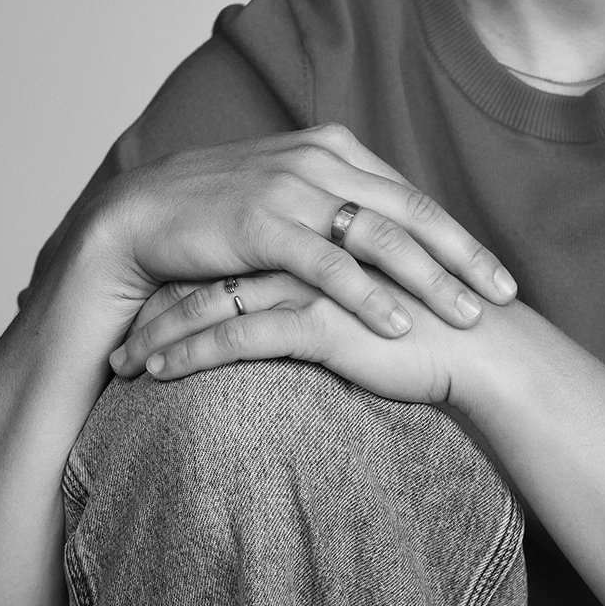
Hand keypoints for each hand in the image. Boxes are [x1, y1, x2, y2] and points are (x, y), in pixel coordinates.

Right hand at [83, 124, 515, 346]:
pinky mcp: (260, 223)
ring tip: (469, 316)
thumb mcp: (286, 200)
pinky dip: (368, 295)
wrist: (135, 219)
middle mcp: (318, 159)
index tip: (499, 277)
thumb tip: (389, 239)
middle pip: (410, 212)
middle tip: (507, 297)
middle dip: (464, 257)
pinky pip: (327, 263)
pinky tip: (399, 324)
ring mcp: (289, 188)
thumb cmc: (213, 219)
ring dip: (431, 278)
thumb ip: (336, 208)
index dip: (459, 239)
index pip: (411, 198)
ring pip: (379, 236)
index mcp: (332, 149)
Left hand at [110, 273, 465, 406]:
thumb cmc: (438, 333)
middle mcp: (309, 241)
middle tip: (118, 339)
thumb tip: (302, 306)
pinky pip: (233, 336)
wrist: (486, 353)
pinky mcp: (317, 318)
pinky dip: (188, 356)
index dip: (188, 281)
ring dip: (159, 334)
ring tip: (121, 365)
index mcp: (321, 228)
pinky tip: (156, 377)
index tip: (150, 310)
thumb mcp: (378, 297)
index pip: (234, 250)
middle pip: (210, 268)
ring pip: (210, 299)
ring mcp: (310, 278)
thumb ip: (339, 286)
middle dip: (156, 306)